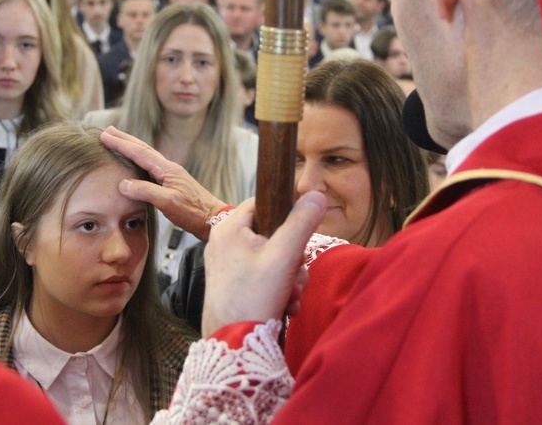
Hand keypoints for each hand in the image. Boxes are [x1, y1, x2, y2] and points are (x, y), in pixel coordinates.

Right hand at [100, 126, 225, 240]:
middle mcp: (168, 168)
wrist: (212, 219)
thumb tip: (122, 184)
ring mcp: (170, 175)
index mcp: (167, 169)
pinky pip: (150, 167)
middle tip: (108, 130)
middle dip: (125, 139)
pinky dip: (138, 160)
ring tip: (118, 141)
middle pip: (143, 149)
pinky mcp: (171, 184)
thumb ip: (146, 191)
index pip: (139, 152)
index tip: (105, 136)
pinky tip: (135, 163)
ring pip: (146, 156)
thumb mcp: (168, 202)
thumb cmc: (193, 212)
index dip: (121, 144)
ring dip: (131, 147)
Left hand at [201, 191, 325, 336]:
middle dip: (293, 257)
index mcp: (229, 228)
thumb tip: (317, 195)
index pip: (263, 202)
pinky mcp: (234, 286)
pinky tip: (285, 306)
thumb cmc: (252, 297)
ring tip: (291, 295)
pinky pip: (264, 277)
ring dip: (290, 277)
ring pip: (272, 258)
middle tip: (296, 274)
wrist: (233, 346)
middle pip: (272, 234)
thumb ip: (301, 223)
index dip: (286, 213)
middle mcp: (225, 244)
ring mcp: (229, 266)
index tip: (300, 231)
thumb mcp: (283, 256)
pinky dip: (280, 290)